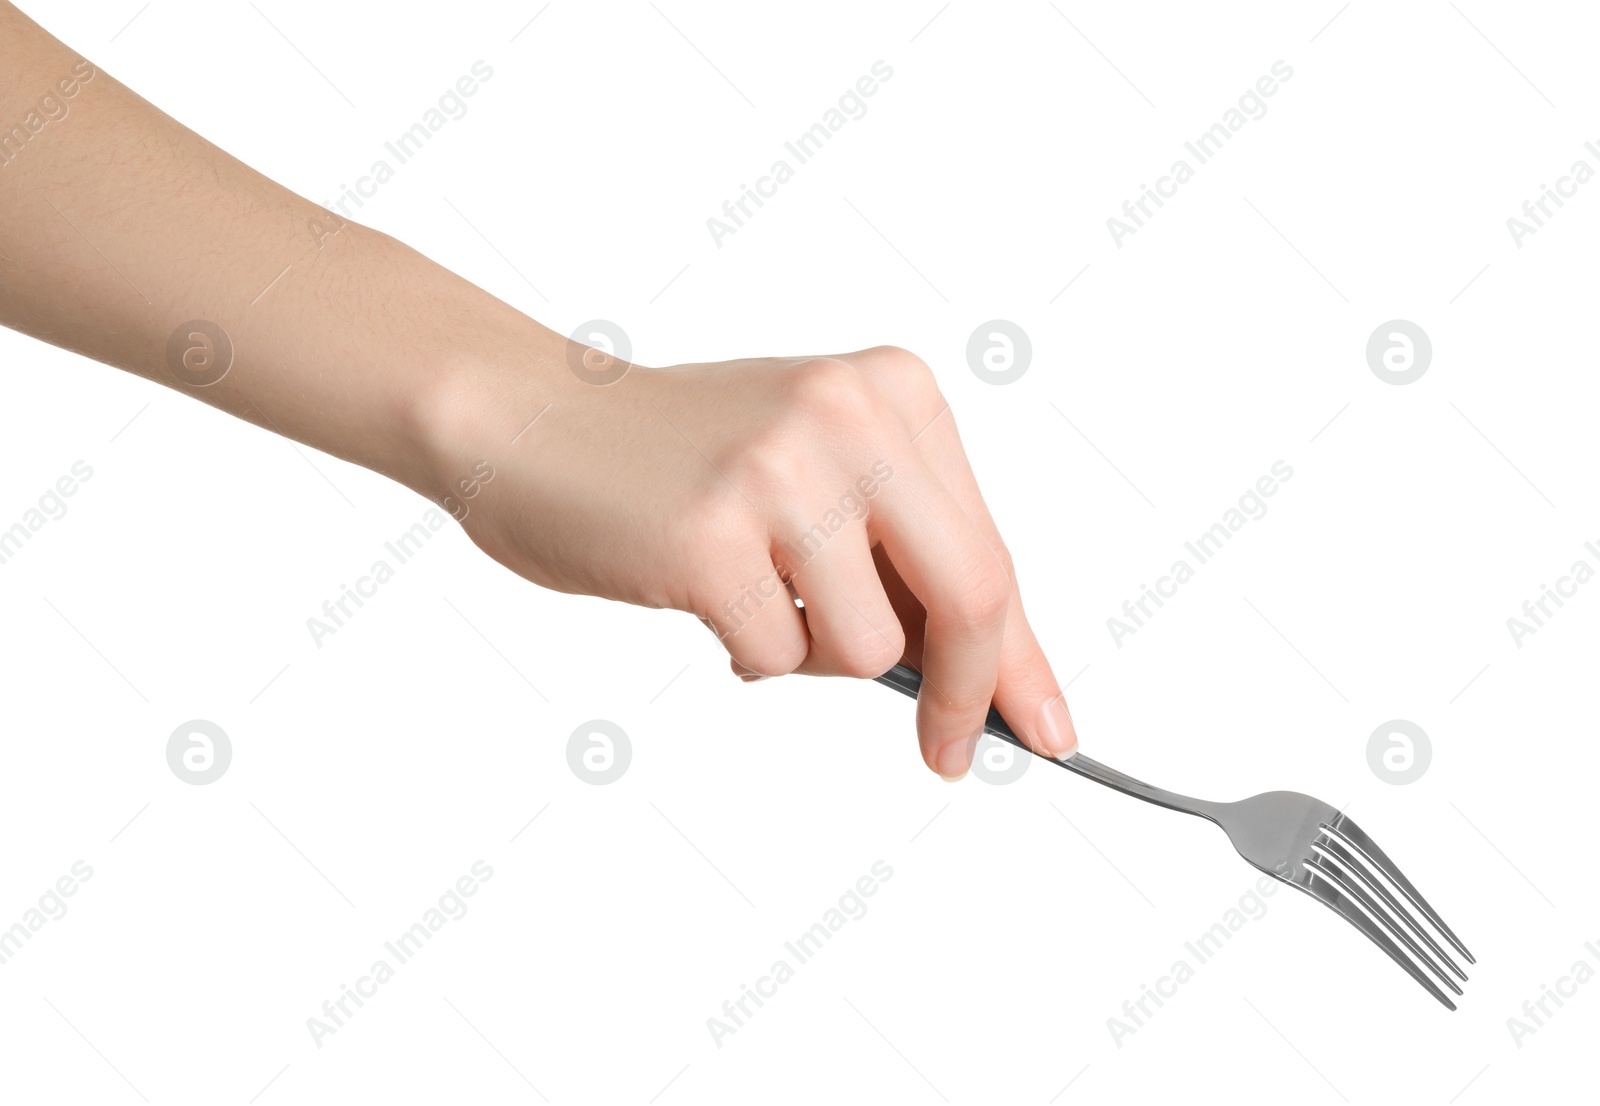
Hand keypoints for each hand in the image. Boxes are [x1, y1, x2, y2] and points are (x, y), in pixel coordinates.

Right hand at [428, 343, 1078, 778]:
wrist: (529, 419)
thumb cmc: (678, 458)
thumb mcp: (814, 462)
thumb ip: (896, 547)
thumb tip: (980, 675)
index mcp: (892, 391)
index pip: (989, 548)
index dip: (1019, 653)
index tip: (1041, 722)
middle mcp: (849, 417)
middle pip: (970, 596)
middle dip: (968, 696)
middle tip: (950, 754)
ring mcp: (777, 473)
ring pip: (868, 649)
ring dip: (816, 659)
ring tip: (758, 605)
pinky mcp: (709, 536)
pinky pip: (776, 659)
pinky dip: (749, 658)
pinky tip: (705, 598)